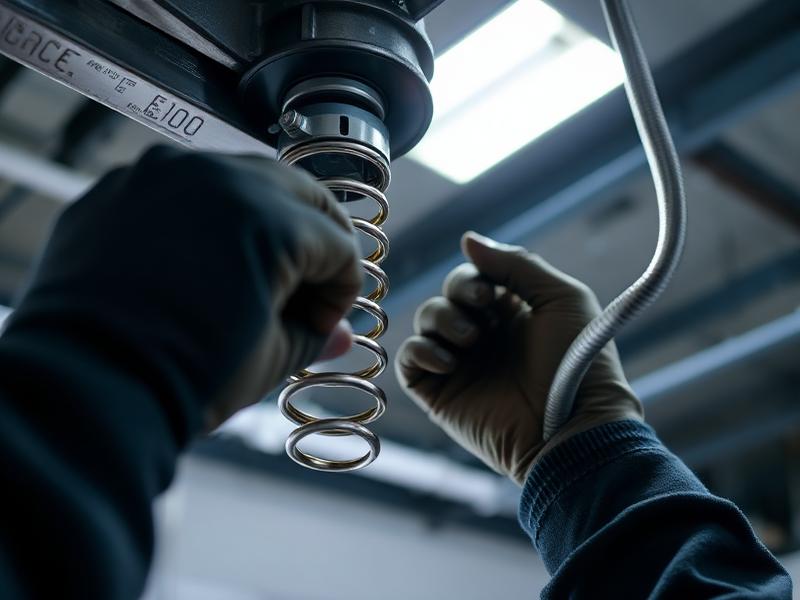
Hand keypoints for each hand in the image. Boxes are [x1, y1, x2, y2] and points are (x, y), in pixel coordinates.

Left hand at [8, 146, 360, 432]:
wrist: (83, 387)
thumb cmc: (177, 378)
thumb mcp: (267, 359)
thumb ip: (312, 334)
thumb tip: (335, 332)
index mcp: (269, 221)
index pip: (338, 245)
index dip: (342, 291)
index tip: (324, 322)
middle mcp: (221, 178)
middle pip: (302, 194)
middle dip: (316, 243)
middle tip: (307, 289)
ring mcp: (166, 173)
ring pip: (246, 178)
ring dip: (267, 220)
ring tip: (256, 274)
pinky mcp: (125, 186)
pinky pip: (189, 186)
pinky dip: (210, 216)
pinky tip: (204, 261)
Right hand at [395, 232, 641, 484]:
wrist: (572, 427)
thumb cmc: (578, 363)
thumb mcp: (561, 298)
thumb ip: (516, 264)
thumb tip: (467, 239)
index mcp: (512, 312)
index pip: (475, 277)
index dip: (473, 276)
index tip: (488, 291)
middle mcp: (483, 336)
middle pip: (447, 294)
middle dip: (458, 294)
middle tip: (481, 309)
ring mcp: (461, 364)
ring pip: (425, 320)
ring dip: (442, 319)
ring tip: (471, 340)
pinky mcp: (441, 394)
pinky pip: (409, 359)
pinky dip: (421, 350)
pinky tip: (448, 361)